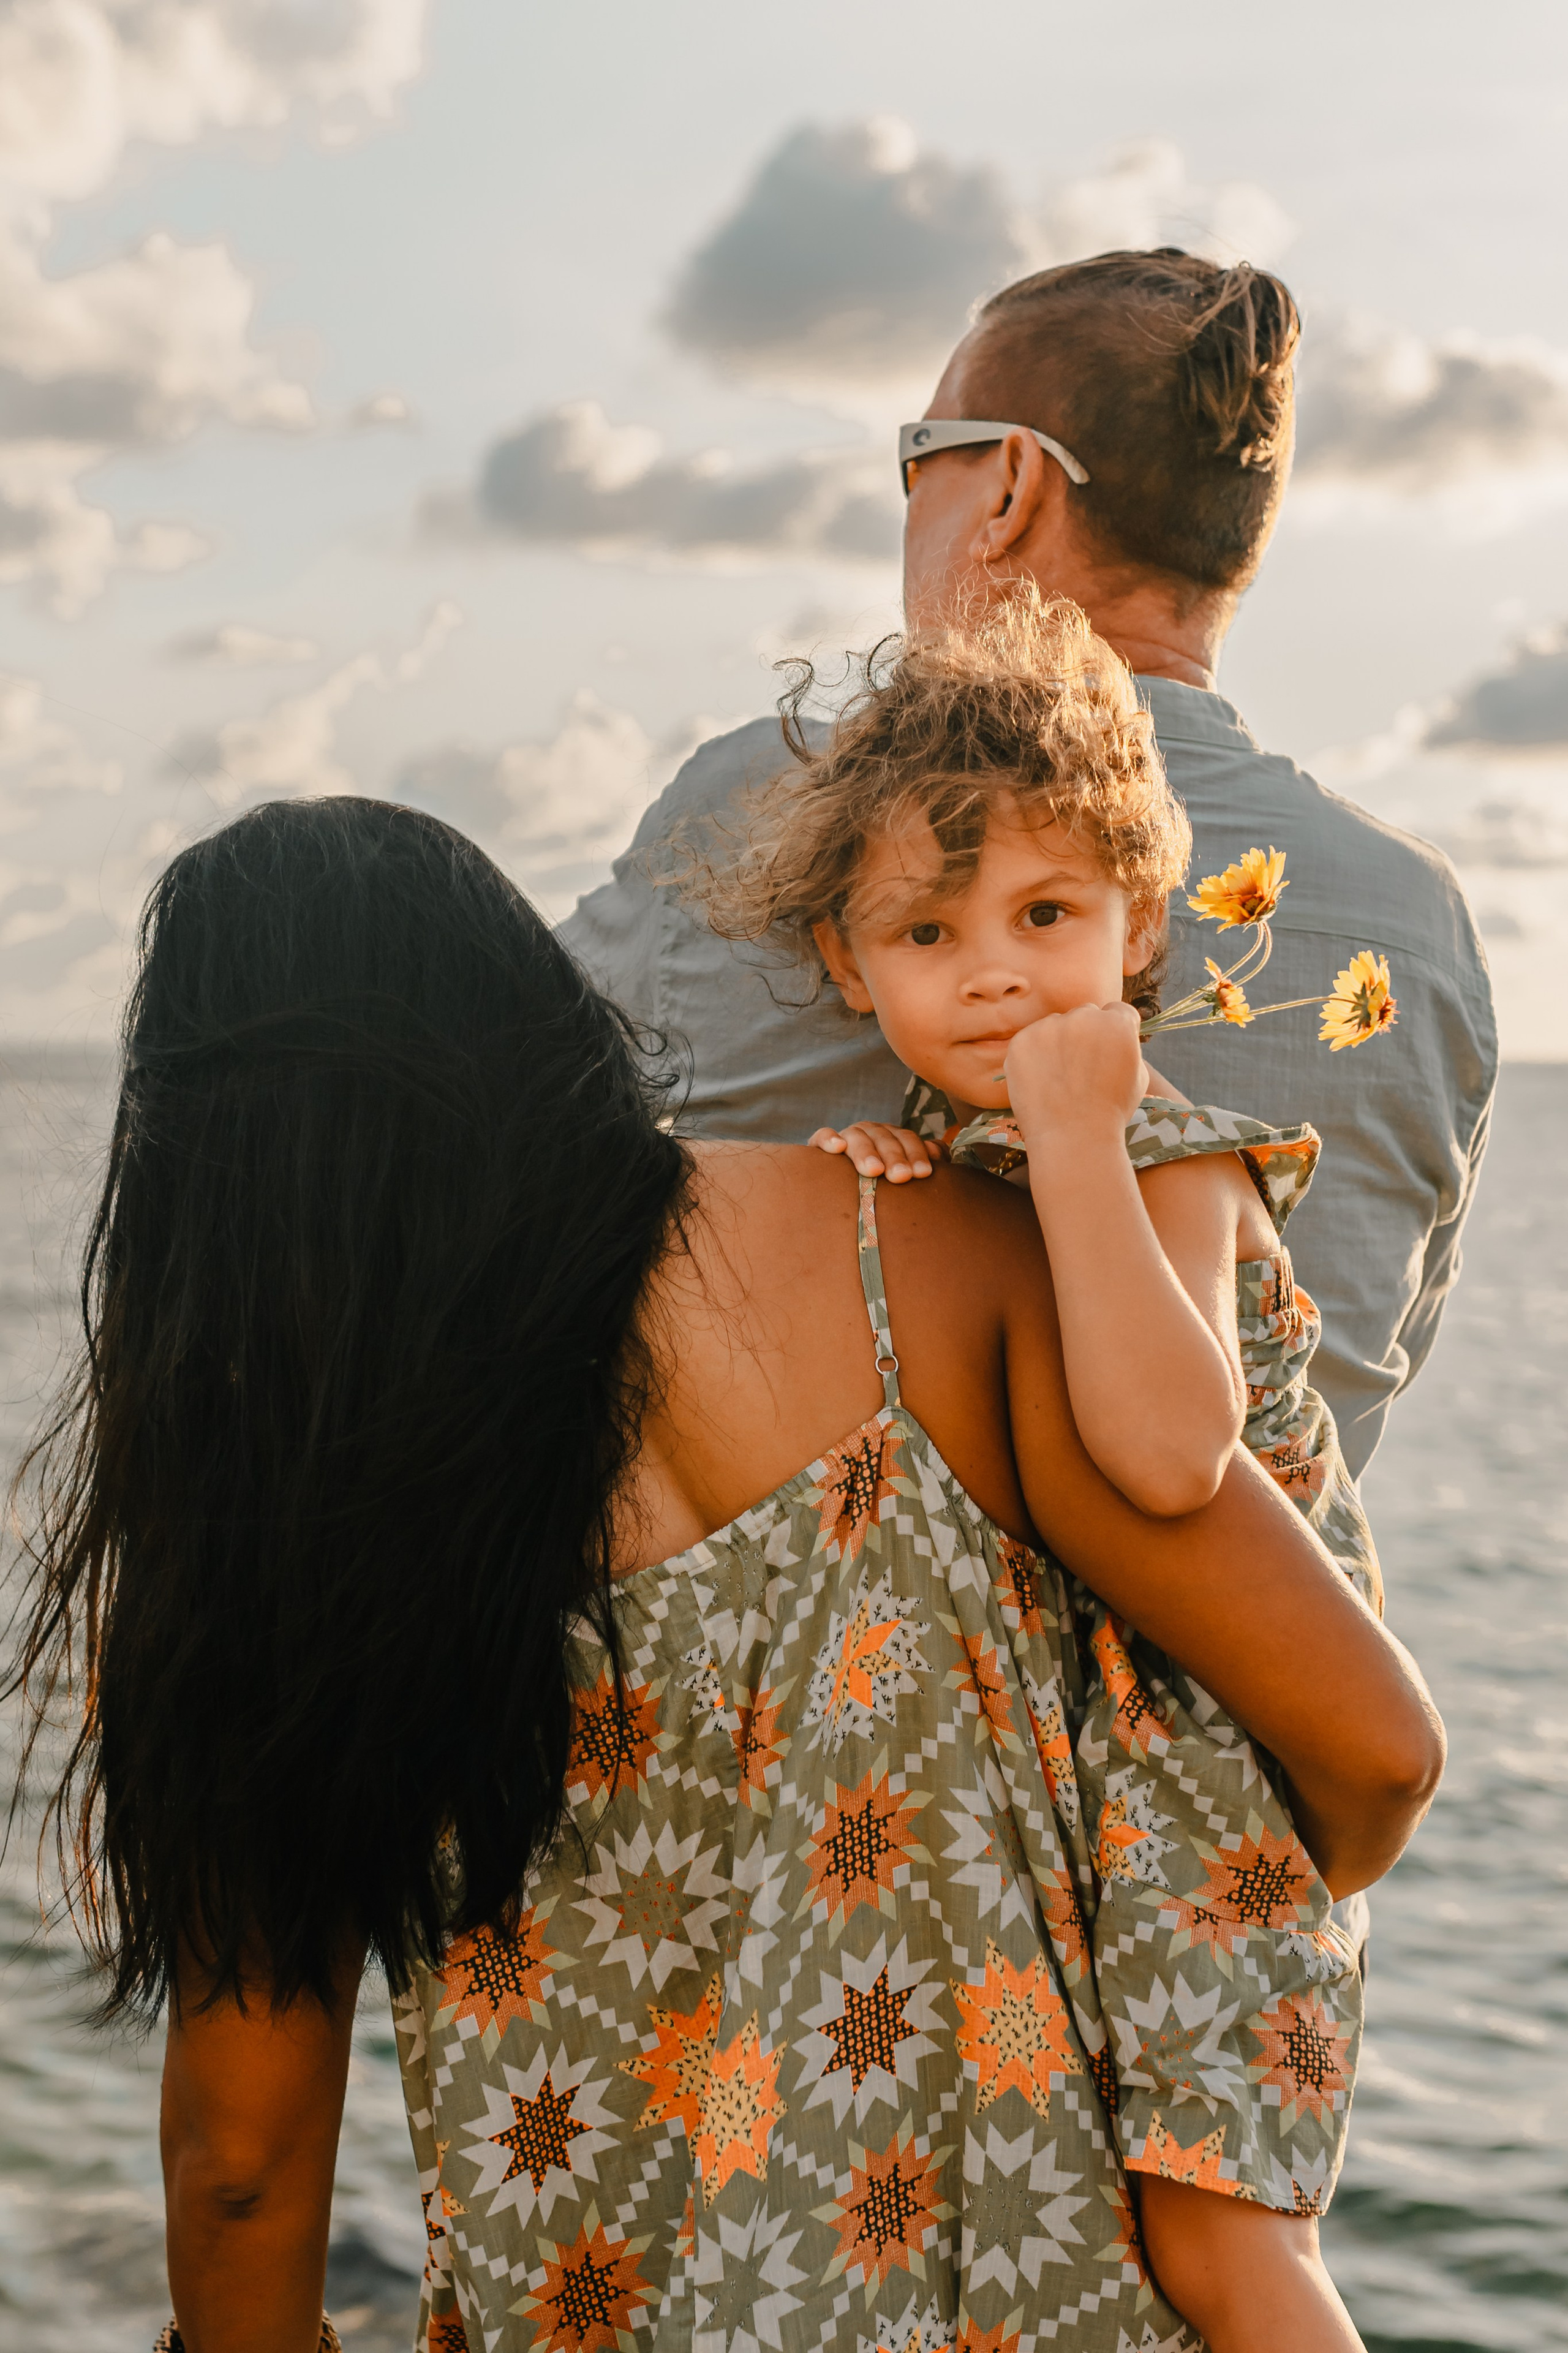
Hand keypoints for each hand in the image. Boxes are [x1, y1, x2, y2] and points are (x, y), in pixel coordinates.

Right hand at [808, 1123, 940, 1181]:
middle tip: (901, 1176)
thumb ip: (924, 1160)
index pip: (907, 1139)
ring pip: (858, 1136)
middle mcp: (872, 1133)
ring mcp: (847, 1137)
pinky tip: (838, 1148)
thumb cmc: (884, 1187)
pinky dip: (829, 1139)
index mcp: (893, 1137)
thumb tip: (937, 1153)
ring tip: (874, 1170)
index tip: (923, 1173)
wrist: (842, 1193)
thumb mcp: (906, 1173)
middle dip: (895, 1156)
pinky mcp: (820, 1145)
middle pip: (885, 1138)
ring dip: (867, 1151)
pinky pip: (822, 1136)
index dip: (916, 1153)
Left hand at [1002, 1002, 1147, 1146]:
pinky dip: (1034, 1056)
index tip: (1108, 1051)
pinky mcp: (1022, 1040)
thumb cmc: (1110, 1112)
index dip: (1114, 1032)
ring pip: (1056, 1026)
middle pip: (1085, 1015)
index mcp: (1117, 1023)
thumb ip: (1126, 1047)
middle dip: (1086, 1035)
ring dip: (1058, 1043)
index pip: (1117, 1011)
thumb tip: (1114, 1036)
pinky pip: (1030, 1040)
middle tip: (1082, 1068)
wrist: (1073, 1137)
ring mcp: (1049, 1026)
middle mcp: (1083, 1016)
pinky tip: (1042, 1081)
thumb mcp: (1137, 1076)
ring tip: (1060, 1080)